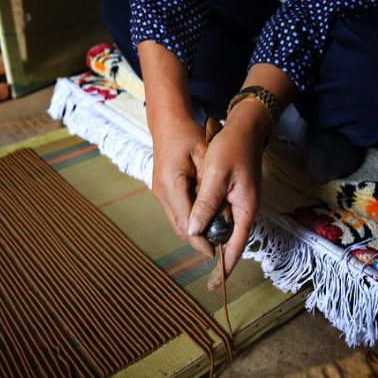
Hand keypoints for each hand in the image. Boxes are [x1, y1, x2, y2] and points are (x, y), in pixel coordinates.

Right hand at [151, 114, 215, 257]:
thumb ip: (209, 186)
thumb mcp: (205, 156)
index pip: (186, 221)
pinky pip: (175, 213)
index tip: (215, 251)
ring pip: (176, 223)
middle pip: (179, 228)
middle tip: (218, 249)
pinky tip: (205, 221)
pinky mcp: (161, 192)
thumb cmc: (189, 136)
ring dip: (193, 232)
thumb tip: (218, 214)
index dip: (201, 240)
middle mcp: (161, 193)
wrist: (167, 125)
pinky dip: (189, 221)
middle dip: (197, 241)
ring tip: (214, 238)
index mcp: (171, 184)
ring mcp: (159, 194)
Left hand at [188, 102, 266, 277]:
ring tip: (197, 251)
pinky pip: (221, 216)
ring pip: (223, 228)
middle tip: (204, 274)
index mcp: (245, 208)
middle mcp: (246, 209)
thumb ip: (205, 204)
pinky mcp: (234, 195)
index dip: (225, 267)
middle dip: (215, 255)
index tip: (215, 284)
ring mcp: (240, 203)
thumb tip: (195, 231)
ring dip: (210, 238)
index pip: (235, 246)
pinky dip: (210, 222)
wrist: (245, 127)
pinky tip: (199, 225)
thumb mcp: (215, 175)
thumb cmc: (231, 148)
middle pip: (228, 240)